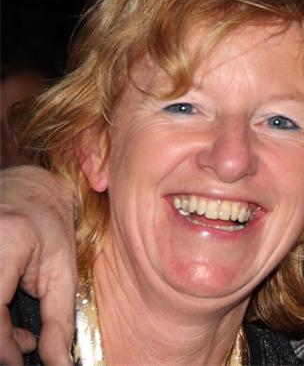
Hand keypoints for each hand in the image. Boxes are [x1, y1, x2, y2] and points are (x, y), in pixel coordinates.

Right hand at [0, 166, 75, 365]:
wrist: (28, 190)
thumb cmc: (49, 227)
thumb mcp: (62, 272)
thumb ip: (58, 319)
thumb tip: (57, 362)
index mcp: (3, 246)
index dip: (2, 345)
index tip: (20, 359)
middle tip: (24, 345)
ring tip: (18, 334)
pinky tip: (4, 318)